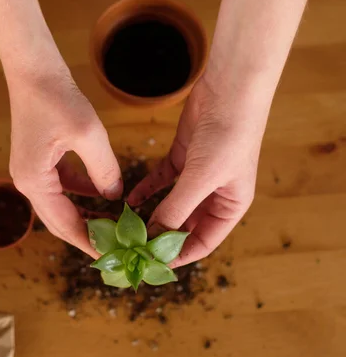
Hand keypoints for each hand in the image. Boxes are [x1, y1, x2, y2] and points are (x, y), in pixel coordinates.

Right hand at [8, 69, 121, 257]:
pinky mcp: (37, 161)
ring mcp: (30, 172)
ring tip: (111, 226)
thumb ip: (105, 171)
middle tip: (115, 247)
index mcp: (34, 182)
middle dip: (87, 234)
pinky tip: (101, 195)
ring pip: (60, 205)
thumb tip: (115, 197)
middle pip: (59, 220)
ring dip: (84, 215)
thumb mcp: (88, 136)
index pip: (65, 224)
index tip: (111, 257)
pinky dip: (80, 194)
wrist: (34, 71)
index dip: (89, 242)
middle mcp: (27, 183)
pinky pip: (60, 187)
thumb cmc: (57, 99)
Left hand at [128, 76, 268, 266]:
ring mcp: (197, 176)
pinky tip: (129, 200)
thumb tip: (153, 237)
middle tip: (132, 247)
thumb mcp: (201, 178)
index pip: (203, 242)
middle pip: (184, 226)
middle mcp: (215, 195)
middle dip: (160, 237)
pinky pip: (161, 181)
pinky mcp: (182, 158)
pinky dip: (147, 190)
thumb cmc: (227, 137)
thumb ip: (176, 209)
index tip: (151, 265)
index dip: (179, 256)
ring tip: (126, 228)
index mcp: (230, 206)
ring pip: (171, 204)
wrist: (229, 91)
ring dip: (151, 215)